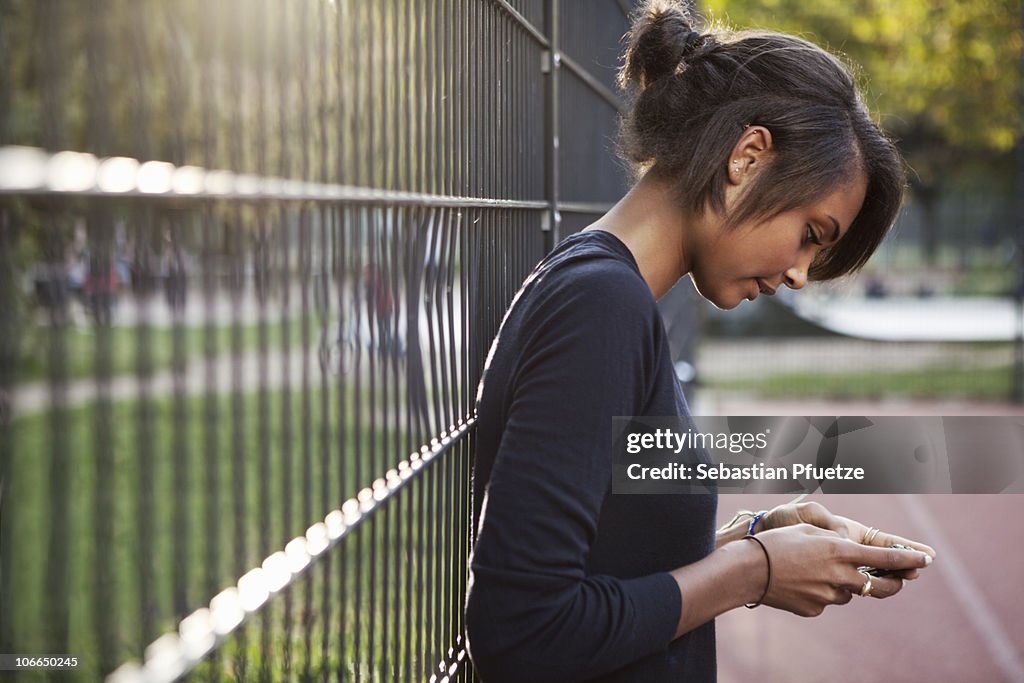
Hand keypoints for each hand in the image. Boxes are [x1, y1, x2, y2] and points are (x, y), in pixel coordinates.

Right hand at [754, 523, 932, 616]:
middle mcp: (839, 576)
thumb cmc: (776, 542)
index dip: (909, 559)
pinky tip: (801, 581)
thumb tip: (849, 553)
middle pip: (880, 585)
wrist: (749, 570)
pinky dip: (821, 591)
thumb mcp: (809, 529)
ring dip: (846, 585)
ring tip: (817, 571)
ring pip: (849, 593)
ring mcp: (828, 596)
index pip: (885, 557)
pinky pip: (826, 600)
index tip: (927, 559)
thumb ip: (836, 540)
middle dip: (895, 583)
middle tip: (899, 580)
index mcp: (839, 551)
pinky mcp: (815, 609)